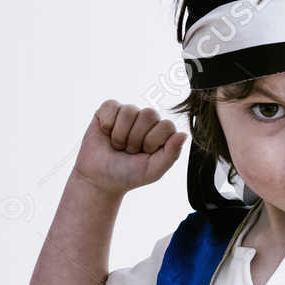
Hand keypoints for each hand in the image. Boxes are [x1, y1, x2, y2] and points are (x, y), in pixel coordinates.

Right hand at [72, 100, 186, 195]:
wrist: (99, 178)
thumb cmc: (128, 175)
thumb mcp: (153, 170)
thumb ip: (171, 154)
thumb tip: (184, 134)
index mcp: (162, 133)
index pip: (166, 125)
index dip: (153, 141)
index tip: (144, 153)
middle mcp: (147, 120)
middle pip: (149, 114)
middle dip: (136, 138)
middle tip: (129, 151)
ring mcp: (128, 113)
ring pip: (130, 110)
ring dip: (121, 134)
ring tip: (118, 145)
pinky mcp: (109, 109)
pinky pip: (111, 106)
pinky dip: (107, 124)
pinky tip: (106, 133)